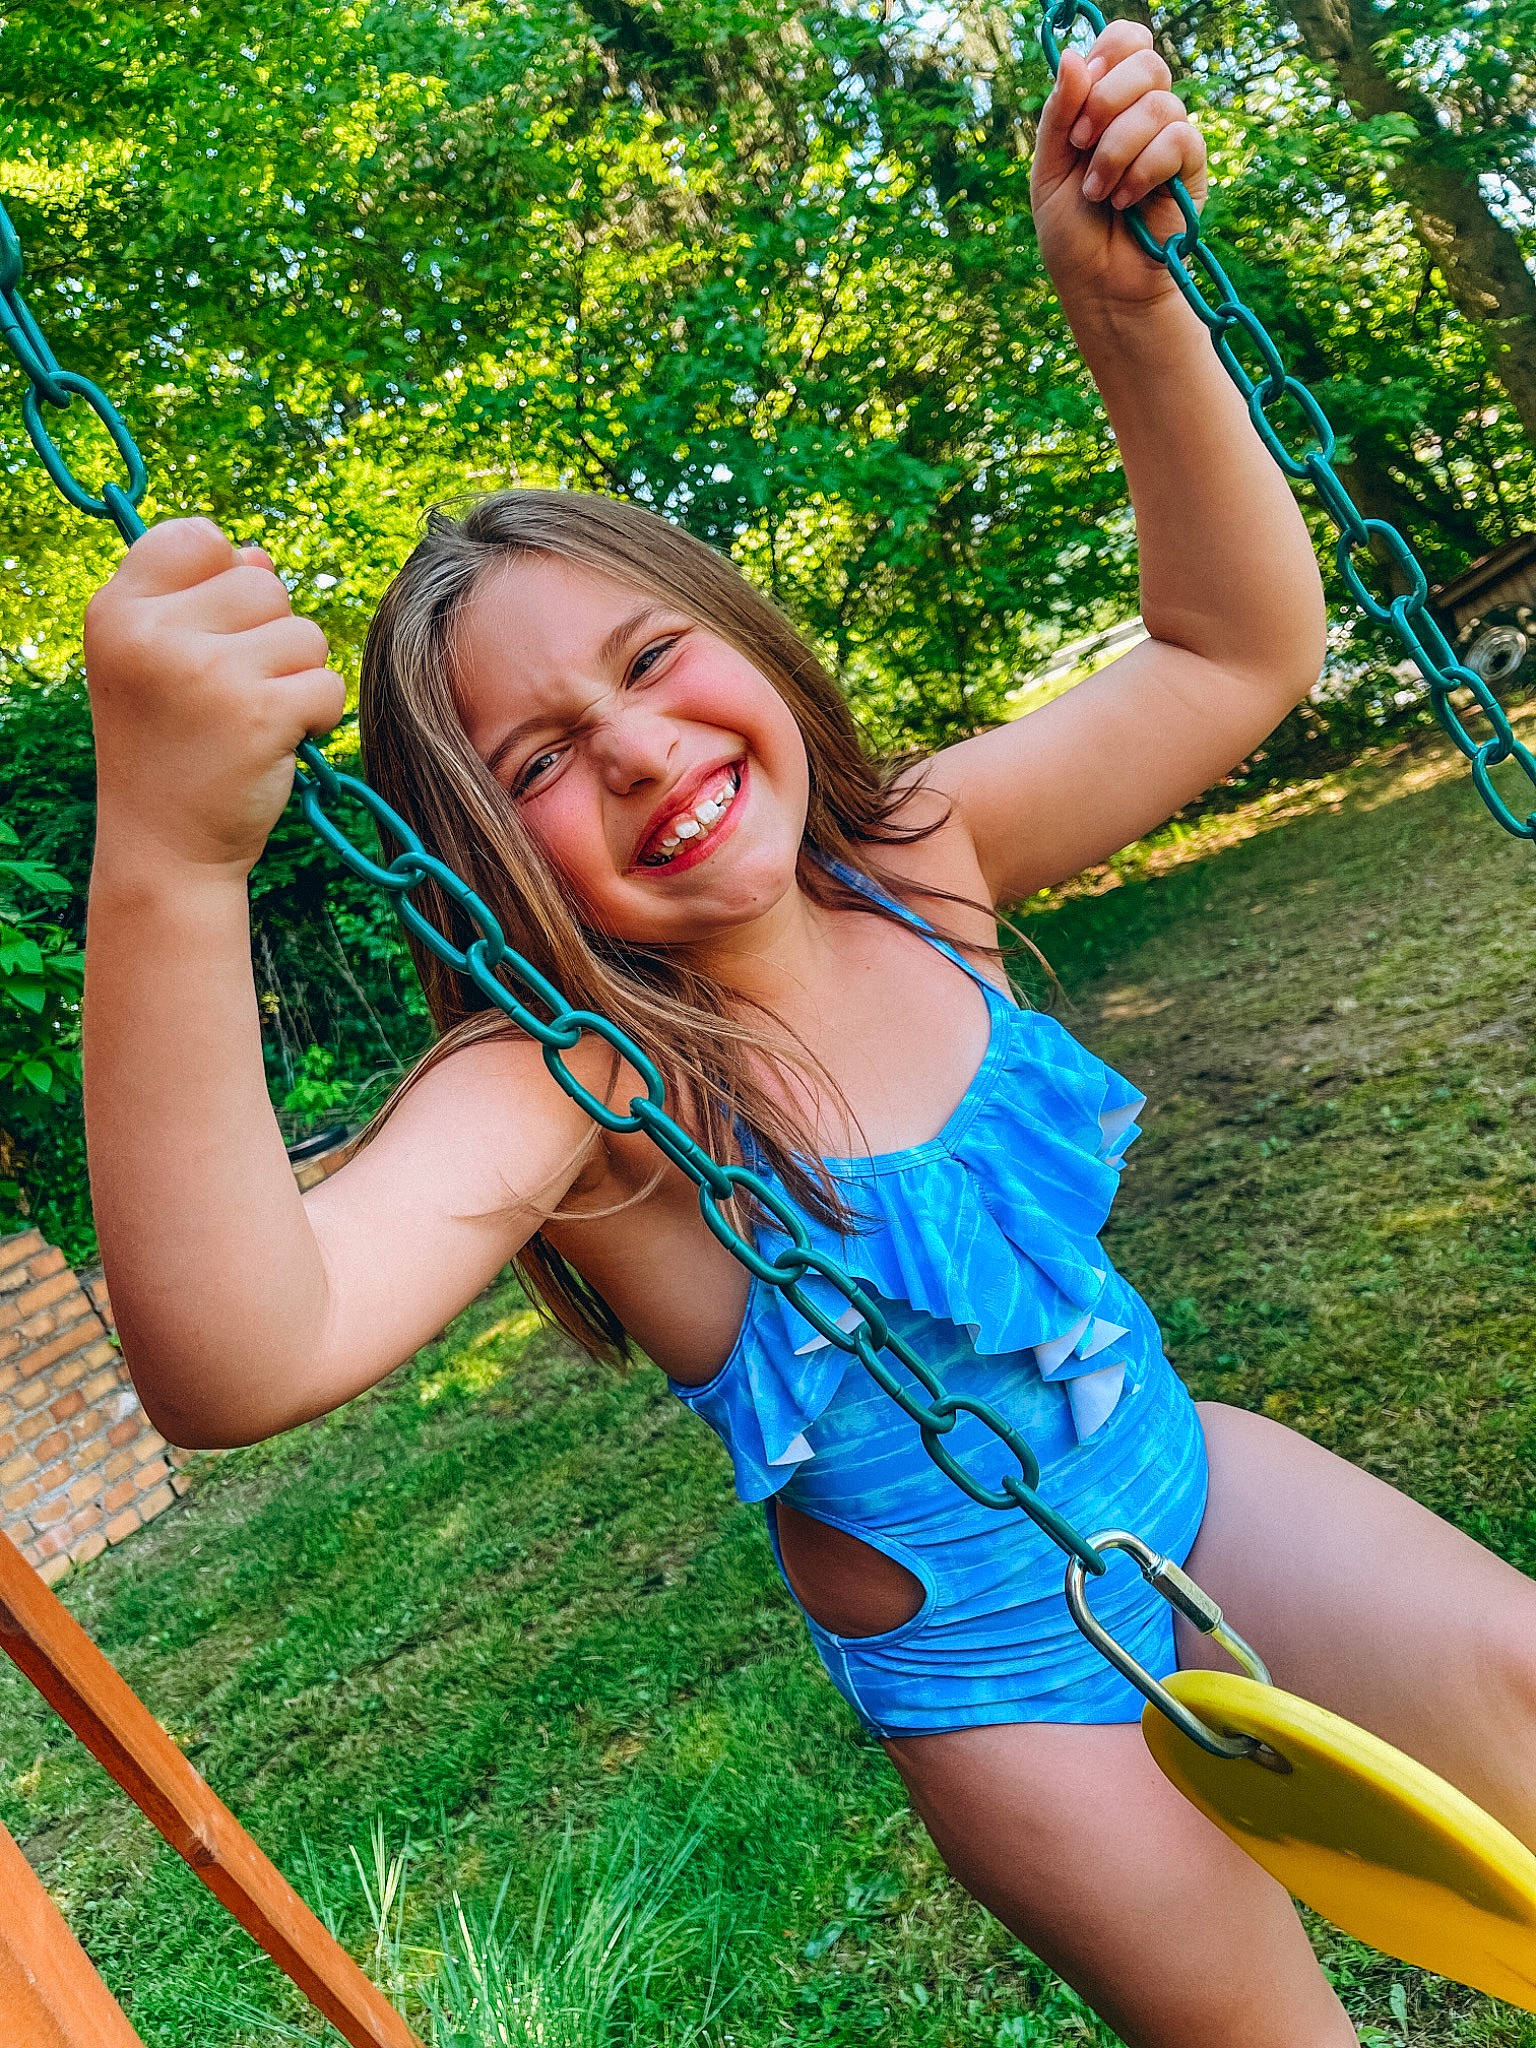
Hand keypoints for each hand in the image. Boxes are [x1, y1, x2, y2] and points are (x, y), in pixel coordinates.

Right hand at [84, 516, 344, 876]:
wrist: (165, 849)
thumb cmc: (168, 748)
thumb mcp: (159, 663)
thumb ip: (202, 600)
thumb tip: (259, 558)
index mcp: (117, 610)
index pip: (197, 537)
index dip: (224, 577)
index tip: (211, 634)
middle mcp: (152, 633)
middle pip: (264, 585)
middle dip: (270, 638)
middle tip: (232, 694)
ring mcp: (206, 671)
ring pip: (305, 634)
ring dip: (297, 678)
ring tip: (252, 720)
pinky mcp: (259, 713)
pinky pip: (329, 685)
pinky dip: (318, 717)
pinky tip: (278, 744)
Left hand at [1030, 21, 1206, 316]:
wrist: (1099, 286)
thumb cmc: (1071, 234)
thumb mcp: (1049, 170)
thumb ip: (1058, 114)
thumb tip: (1073, 56)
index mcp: (1106, 103)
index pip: (1125, 41)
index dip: (1108, 52)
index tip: (1083, 87)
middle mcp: (1141, 113)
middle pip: (1146, 61)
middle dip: (1105, 101)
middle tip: (1080, 146)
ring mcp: (1169, 138)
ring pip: (1159, 104)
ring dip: (1116, 150)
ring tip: (1098, 193)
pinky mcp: (1191, 169)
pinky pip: (1179, 139)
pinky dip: (1143, 169)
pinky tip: (1125, 200)